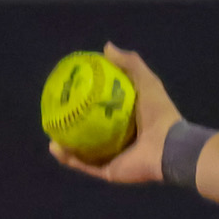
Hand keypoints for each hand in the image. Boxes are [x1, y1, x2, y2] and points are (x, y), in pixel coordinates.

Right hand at [49, 42, 181, 183]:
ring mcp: (114, 157)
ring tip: (50, 130)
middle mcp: (120, 139)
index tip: (68, 90)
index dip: (85, 101)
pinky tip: (54, 147)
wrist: (169, 147)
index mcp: (129, 120)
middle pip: (90, 131)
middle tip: (55, 112)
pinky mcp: (109, 172)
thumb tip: (106, 46)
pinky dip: (68, 158)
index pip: (102, 109)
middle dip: (70, 123)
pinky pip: (84, 165)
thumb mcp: (147, 82)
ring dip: (64, 142)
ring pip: (82, 150)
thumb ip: (130, 64)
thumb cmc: (160, 114)